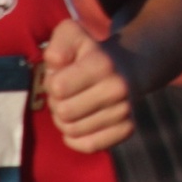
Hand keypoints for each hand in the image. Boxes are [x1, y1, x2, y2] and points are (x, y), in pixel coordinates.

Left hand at [42, 21, 136, 153]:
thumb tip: (57, 64)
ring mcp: (125, 110)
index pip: (57, 88)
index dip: (53, 83)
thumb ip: (58, 43)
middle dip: (58, 104)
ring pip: (73, 131)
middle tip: (68, 94)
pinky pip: (90, 146)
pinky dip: (79, 139)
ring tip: (76, 106)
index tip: (63, 76)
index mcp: (103, 64)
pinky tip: (81, 125)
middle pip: (63, 113)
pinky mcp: (128, 128)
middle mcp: (119, 88)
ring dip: (67, 122)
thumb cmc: (89, 54)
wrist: (129, 67)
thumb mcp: (72, 35)